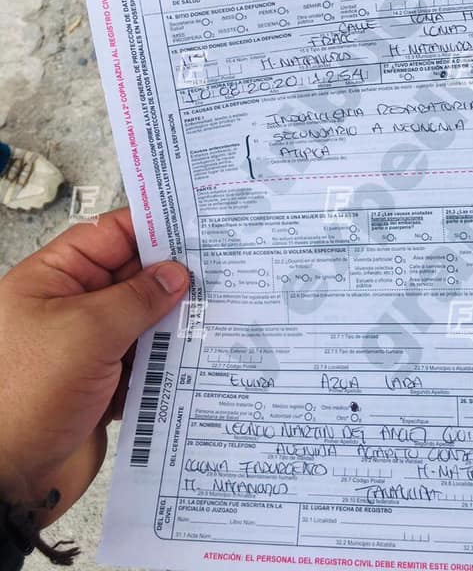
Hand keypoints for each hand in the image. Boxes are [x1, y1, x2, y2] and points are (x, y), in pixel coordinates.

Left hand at [0, 208, 188, 525]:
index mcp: (52, 279)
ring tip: (213, 315)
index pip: (110, 236)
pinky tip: (196, 357)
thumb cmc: (22, 397)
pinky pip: (145, 360)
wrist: (7, 479)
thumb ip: (137, 298)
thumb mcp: (87, 331)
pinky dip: (168, 360)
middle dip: (171, 278)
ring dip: (173, 323)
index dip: (152, 229)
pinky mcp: (103, 384)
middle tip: (217, 273)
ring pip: (143, 320)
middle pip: (132, 277)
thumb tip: (175, 275)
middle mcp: (70, 307)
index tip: (195, 227)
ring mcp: (87, 347)